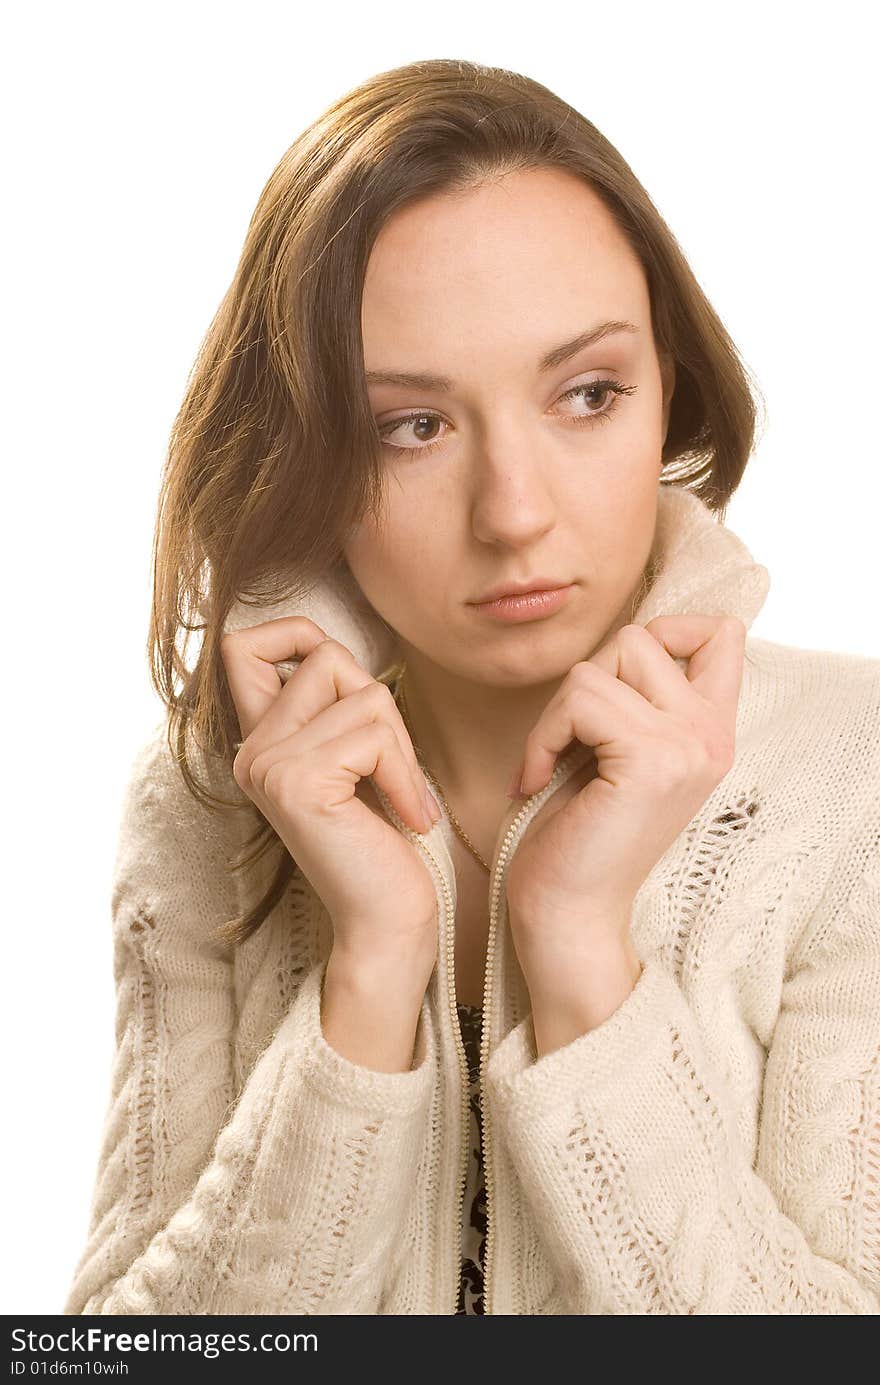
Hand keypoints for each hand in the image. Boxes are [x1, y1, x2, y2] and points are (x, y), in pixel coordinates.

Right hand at [221, 617, 441, 980]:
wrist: (387, 923)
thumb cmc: (384, 843)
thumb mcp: (355, 761)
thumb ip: (333, 709)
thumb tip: (331, 648)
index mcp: (259, 743)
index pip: (243, 643)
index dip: (296, 633)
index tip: (345, 679)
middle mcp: (251, 752)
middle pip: (326, 656)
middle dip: (380, 701)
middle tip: (394, 767)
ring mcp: (267, 765)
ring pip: (361, 692)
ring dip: (401, 744)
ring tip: (402, 797)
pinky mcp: (297, 783)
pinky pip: (373, 734)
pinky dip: (405, 771)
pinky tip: (408, 816)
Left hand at [505, 615, 745, 966]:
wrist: (568, 914)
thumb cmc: (579, 835)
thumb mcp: (619, 753)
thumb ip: (639, 699)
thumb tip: (624, 640)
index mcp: (713, 732)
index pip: (721, 633)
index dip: (665, 631)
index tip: (617, 682)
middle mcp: (712, 735)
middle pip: (640, 638)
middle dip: (585, 682)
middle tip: (569, 743)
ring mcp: (688, 746)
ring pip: (601, 667)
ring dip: (556, 715)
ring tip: (552, 764)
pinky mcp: (651, 759)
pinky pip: (580, 698)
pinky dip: (543, 736)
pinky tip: (537, 780)